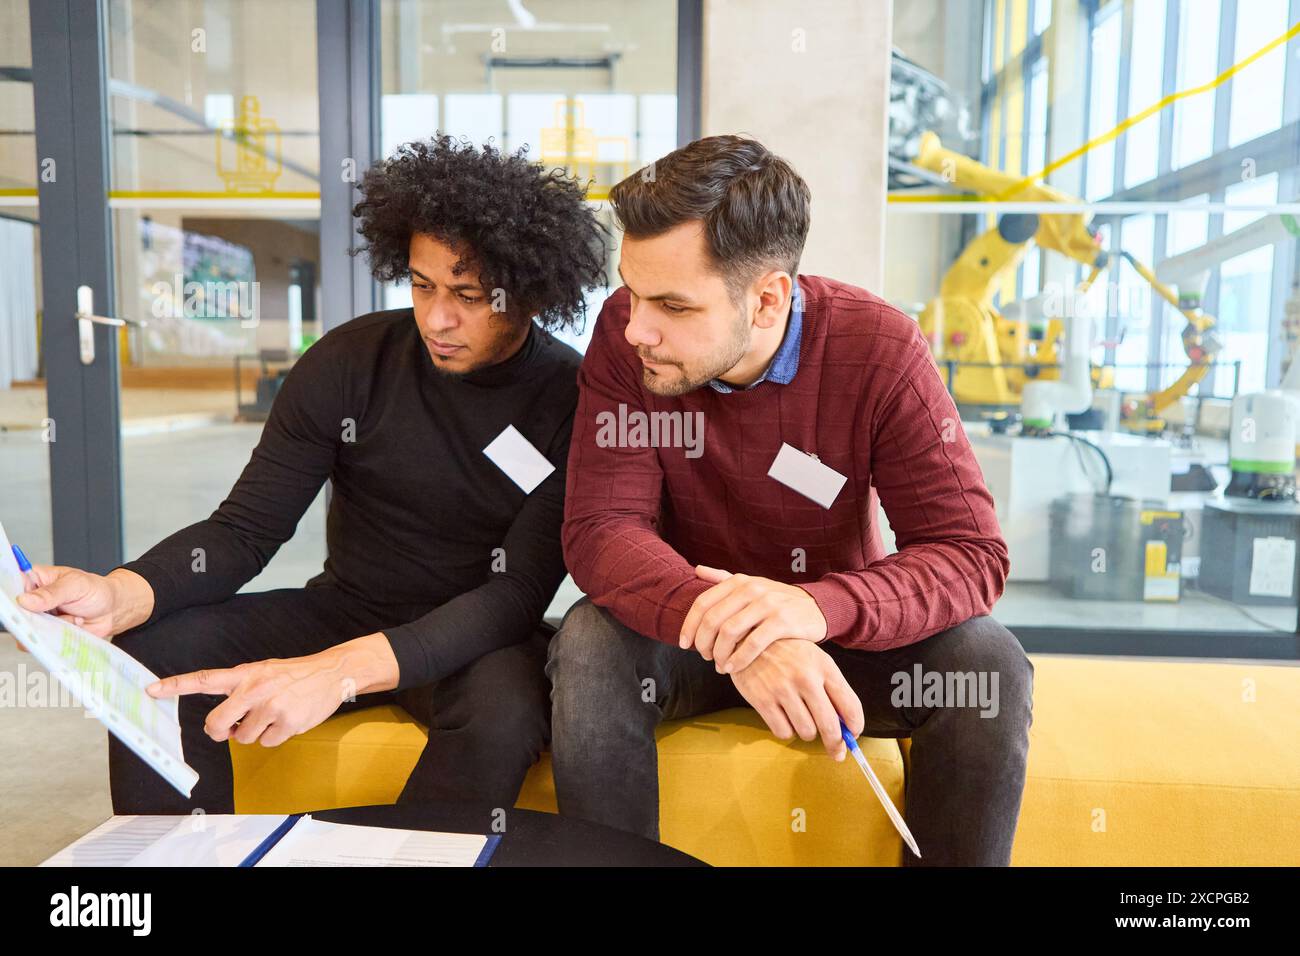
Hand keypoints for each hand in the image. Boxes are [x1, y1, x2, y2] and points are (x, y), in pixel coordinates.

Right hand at [14, 566, 153, 639]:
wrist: (113, 610)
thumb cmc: (96, 591)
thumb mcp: (76, 585)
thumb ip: (52, 593)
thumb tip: (25, 600)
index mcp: (35, 579)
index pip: (11, 585)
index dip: (10, 596)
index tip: (19, 603)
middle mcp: (32, 600)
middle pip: (14, 612)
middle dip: (29, 617)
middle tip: (50, 614)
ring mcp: (38, 619)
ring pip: (26, 629)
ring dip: (49, 627)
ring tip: (72, 617)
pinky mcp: (46, 634)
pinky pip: (40, 642)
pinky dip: (57, 638)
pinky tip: (73, 626)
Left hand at [146, 634, 399, 747]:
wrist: (332, 673)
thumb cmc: (294, 675)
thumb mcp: (265, 671)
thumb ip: (241, 689)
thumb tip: (225, 721)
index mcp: (245, 675)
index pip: (204, 680)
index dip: (176, 686)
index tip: (151, 690)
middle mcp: (254, 690)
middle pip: (217, 724)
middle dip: (221, 732)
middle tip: (231, 728)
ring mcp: (271, 707)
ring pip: (245, 737)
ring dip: (255, 732)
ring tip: (274, 715)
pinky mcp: (287, 722)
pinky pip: (267, 742)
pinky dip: (275, 737)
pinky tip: (288, 720)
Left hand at [680, 565, 827, 672]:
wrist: (816, 607)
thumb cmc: (777, 601)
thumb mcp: (751, 585)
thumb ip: (723, 578)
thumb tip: (697, 569)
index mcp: (738, 582)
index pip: (702, 603)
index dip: (689, 626)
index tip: (684, 644)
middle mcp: (751, 589)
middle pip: (712, 620)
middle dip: (703, 643)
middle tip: (704, 658)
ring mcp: (767, 604)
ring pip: (729, 632)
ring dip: (719, 654)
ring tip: (719, 666)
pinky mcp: (782, 621)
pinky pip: (753, 643)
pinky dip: (738, 659)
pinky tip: (733, 668)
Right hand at [729, 639, 864, 759]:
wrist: (750, 639)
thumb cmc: (788, 653)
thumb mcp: (815, 659)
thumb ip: (832, 688)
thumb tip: (846, 725)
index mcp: (824, 666)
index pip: (850, 705)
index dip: (855, 726)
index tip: (853, 735)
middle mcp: (806, 678)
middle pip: (830, 726)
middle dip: (836, 743)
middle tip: (836, 750)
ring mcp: (783, 689)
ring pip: (806, 732)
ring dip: (807, 732)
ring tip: (800, 718)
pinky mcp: (762, 700)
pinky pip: (783, 732)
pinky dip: (786, 730)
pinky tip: (783, 716)